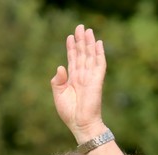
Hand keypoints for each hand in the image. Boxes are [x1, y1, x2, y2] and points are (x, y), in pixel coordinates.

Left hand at [50, 24, 106, 141]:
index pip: (73, 60)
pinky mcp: (97, 81)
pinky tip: (98, 43)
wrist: (81, 124)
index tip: (70, 37)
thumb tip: (60, 66)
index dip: (71, 48)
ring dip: (89, 43)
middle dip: (81, 41)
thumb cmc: (69, 113)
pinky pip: (99, 64)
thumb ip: (57, 80)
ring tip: (87, 30)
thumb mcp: (59, 95)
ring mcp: (90, 77)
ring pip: (90, 56)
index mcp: (72, 79)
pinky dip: (99, 53)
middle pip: (82, 54)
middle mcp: (82, 76)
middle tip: (80, 27)